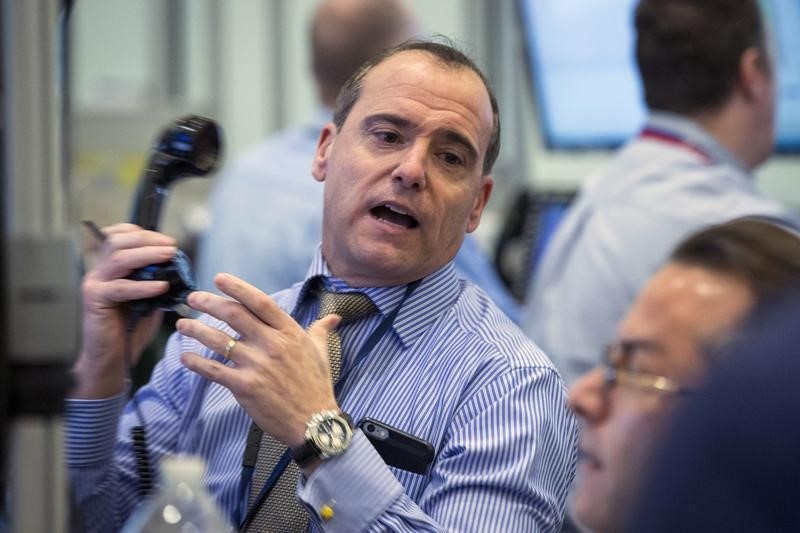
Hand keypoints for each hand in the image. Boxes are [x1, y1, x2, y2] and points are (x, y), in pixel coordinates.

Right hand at [72, 223, 176, 397]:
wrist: (112, 358)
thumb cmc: (131, 329)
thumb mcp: (149, 298)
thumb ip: (157, 280)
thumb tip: (178, 266)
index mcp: (110, 267)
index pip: (119, 236)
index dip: (143, 233)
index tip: (167, 240)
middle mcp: (99, 271)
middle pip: (118, 242)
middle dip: (148, 240)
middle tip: (171, 246)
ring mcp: (95, 284)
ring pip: (119, 259)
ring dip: (148, 255)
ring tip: (170, 255)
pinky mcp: (95, 299)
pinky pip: (121, 287)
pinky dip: (144, 285)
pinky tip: (162, 286)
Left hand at [178, 273, 341, 448]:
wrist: (314, 422)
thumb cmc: (317, 386)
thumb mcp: (321, 353)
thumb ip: (320, 331)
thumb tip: (333, 318)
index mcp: (289, 332)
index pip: (260, 302)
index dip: (238, 288)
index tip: (219, 278)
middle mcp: (272, 344)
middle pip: (234, 315)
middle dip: (209, 303)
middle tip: (193, 298)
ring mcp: (257, 365)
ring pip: (218, 340)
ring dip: (196, 330)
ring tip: (182, 324)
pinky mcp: (244, 386)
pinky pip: (213, 370)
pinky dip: (196, 362)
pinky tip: (185, 357)